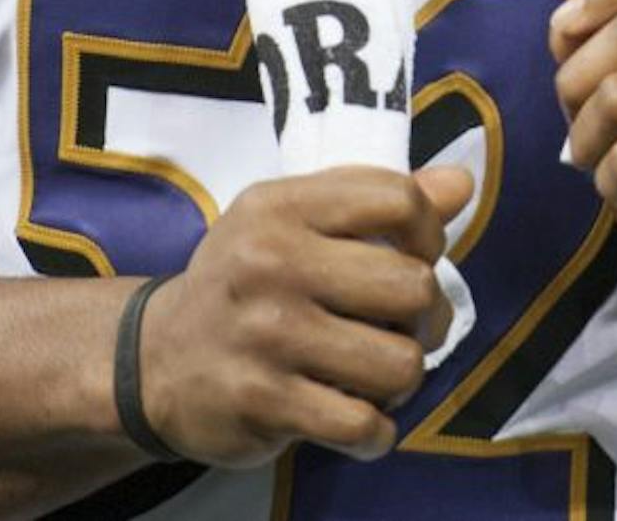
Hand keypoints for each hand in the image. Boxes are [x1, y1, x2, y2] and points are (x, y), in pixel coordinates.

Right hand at [137, 164, 473, 465]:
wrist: (155, 359)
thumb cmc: (245, 280)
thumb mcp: (293, 220)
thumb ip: (373, 199)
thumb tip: (461, 184)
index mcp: (283, 207)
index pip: (398, 199)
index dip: (431, 231)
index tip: (419, 255)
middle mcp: (273, 263)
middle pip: (412, 286)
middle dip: (425, 316)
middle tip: (402, 327)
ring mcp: (267, 335)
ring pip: (398, 362)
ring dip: (403, 378)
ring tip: (378, 373)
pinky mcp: (264, 401)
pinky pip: (362, 423)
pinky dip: (376, 431)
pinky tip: (359, 419)